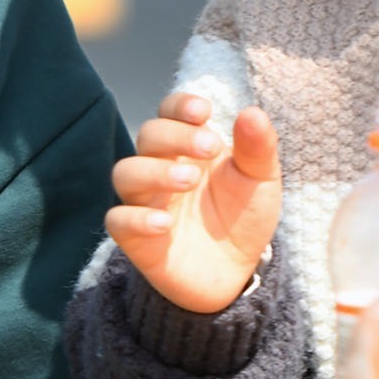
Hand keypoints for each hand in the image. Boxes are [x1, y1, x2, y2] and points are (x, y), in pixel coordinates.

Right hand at [104, 90, 280, 315]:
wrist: (238, 272)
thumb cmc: (243, 216)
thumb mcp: (261, 181)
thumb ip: (258, 148)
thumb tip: (253, 112)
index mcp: (188, 146)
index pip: (169, 112)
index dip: (179, 105)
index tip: (203, 111)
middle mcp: (160, 167)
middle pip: (148, 136)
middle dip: (175, 136)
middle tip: (210, 147)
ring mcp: (145, 202)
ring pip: (124, 173)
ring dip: (154, 171)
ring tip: (189, 181)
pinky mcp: (136, 238)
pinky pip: (117, 221)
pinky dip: (136, 218)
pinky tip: (165, 223)